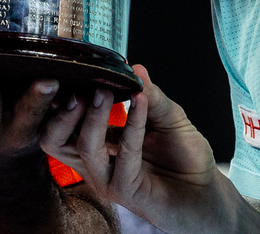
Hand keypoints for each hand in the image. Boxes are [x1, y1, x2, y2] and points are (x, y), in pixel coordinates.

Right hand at [40, 65, 244, 232]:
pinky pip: (123, 155)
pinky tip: (142, 104)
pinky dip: (132, 125)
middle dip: (61, 111)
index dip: (57, 99)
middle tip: (77, 86)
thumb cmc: (183, 157)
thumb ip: (151, 95)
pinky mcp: (126, 191)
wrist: (206, 192)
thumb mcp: (168, 115)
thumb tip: (136, 67)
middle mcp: (95, 161)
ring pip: (84, 147)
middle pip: (53, 140)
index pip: (60, 122)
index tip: (68, 71)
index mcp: (96, 142)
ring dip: (95, 115)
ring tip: (105, 91)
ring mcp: (107, 178)